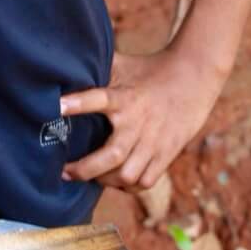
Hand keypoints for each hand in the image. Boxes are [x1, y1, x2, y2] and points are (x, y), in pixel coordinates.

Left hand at [59, 45, 228, 191]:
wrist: (194, 78)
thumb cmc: (149, 70)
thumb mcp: (122, 64)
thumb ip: (96, 68)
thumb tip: (64, 63)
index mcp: (125, 97)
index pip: (99, 98)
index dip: (77, 103)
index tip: (56, 106)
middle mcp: (139, 122)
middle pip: (112, 156)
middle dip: (85, 169)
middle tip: (65, 172)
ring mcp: (154, 141)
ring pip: (128, 175)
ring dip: (107, 180)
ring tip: (94, 176)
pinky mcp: (167, 153)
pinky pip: (146, 181)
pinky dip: (129, 186)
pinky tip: (118, 178)